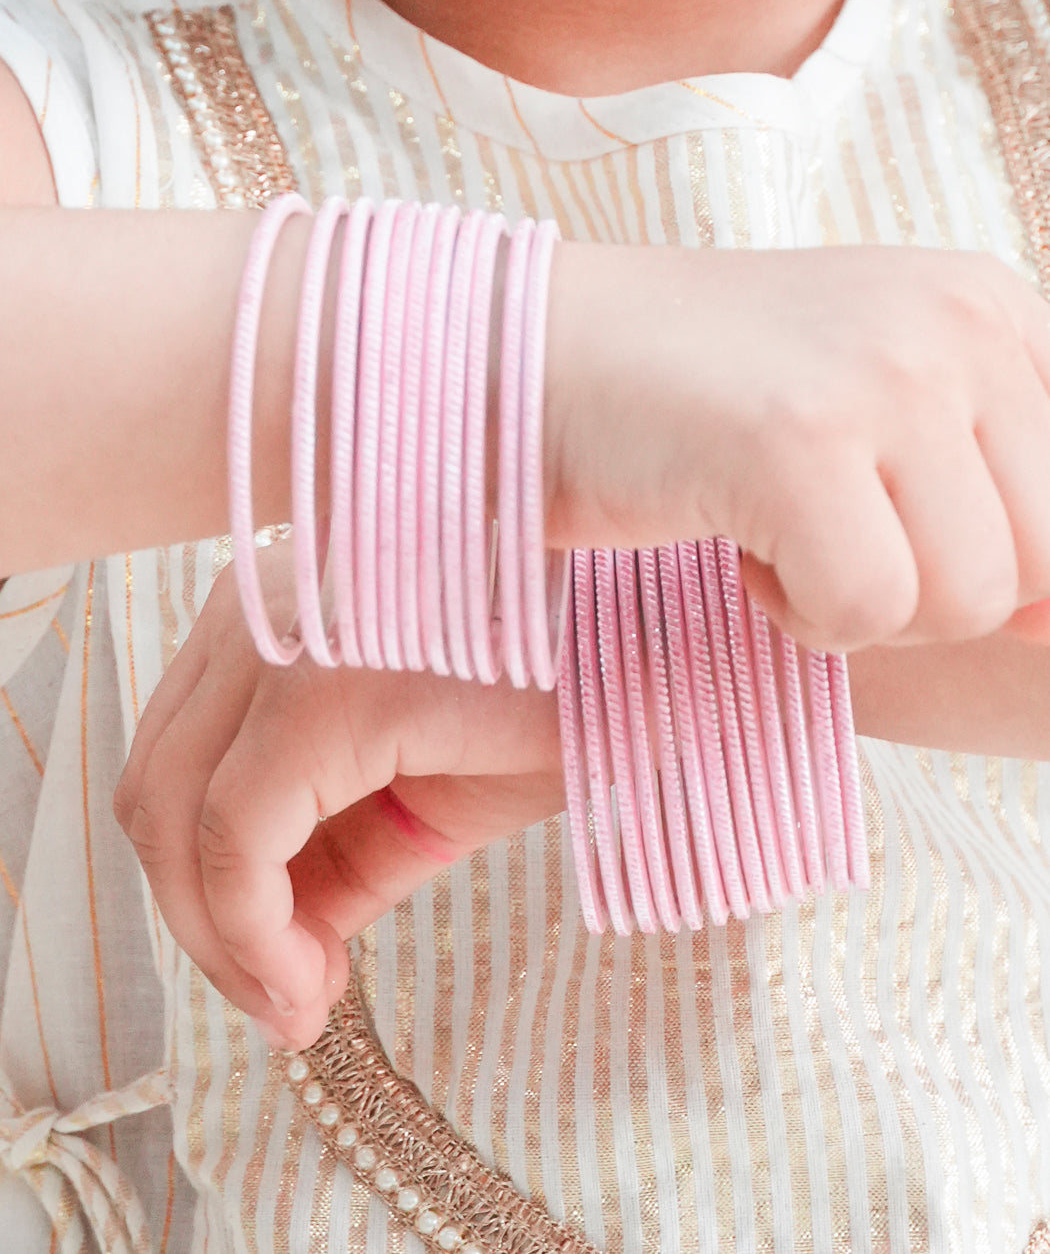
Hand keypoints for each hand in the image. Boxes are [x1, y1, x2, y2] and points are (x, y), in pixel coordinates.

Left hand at [113, 544, 562, 1051]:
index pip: (175, 755)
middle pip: (153, 785)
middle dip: (201, 922)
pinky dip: (255, 935)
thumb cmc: (564, 710)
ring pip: (170, 814)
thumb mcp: (422, 795)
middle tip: (282, 1005)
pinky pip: (236, 841)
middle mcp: (265, 601)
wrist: (671, 666)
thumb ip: (331, 855)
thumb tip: (270, 963)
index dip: (199, 886)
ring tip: (302, 1002)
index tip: (277, 976)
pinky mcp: (323, 695)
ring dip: (225, 940)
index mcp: (277, 603)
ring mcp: (289, 640)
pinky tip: (316, 983)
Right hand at [545, 242, 1049, 652]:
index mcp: (995, 304)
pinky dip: (792, 612)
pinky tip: (736, 538)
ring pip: (966, 603)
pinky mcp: (800, 440)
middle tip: (828, 532)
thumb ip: (989, 495)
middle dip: (932, 589)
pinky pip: (862, 615)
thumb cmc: (703, 404)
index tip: (897, 535)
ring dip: (860, 602)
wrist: (536, 358)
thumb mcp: (878, 413)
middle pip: (1043, 567)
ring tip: (777, 523)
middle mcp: (961, 321)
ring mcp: (885, 373)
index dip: (1010, 561)